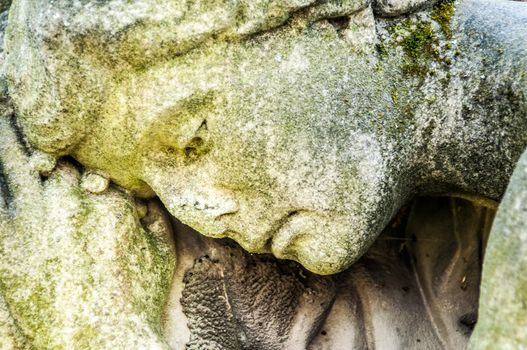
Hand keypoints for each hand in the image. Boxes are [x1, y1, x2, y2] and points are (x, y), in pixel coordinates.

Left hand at [0, 116, 175, 348]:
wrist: (100, 340)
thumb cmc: (136, 298)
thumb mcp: (161, 253)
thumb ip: (155, 215)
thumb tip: (147, 192)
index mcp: (110, 198)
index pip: (90, 152)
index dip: (78, 132)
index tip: (69, 112)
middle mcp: (71, 199)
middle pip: (51, 148)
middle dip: (38, 120)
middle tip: (19, 90)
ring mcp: (35, 219)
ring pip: (14, 159)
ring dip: (5, 129)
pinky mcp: (6, 243)